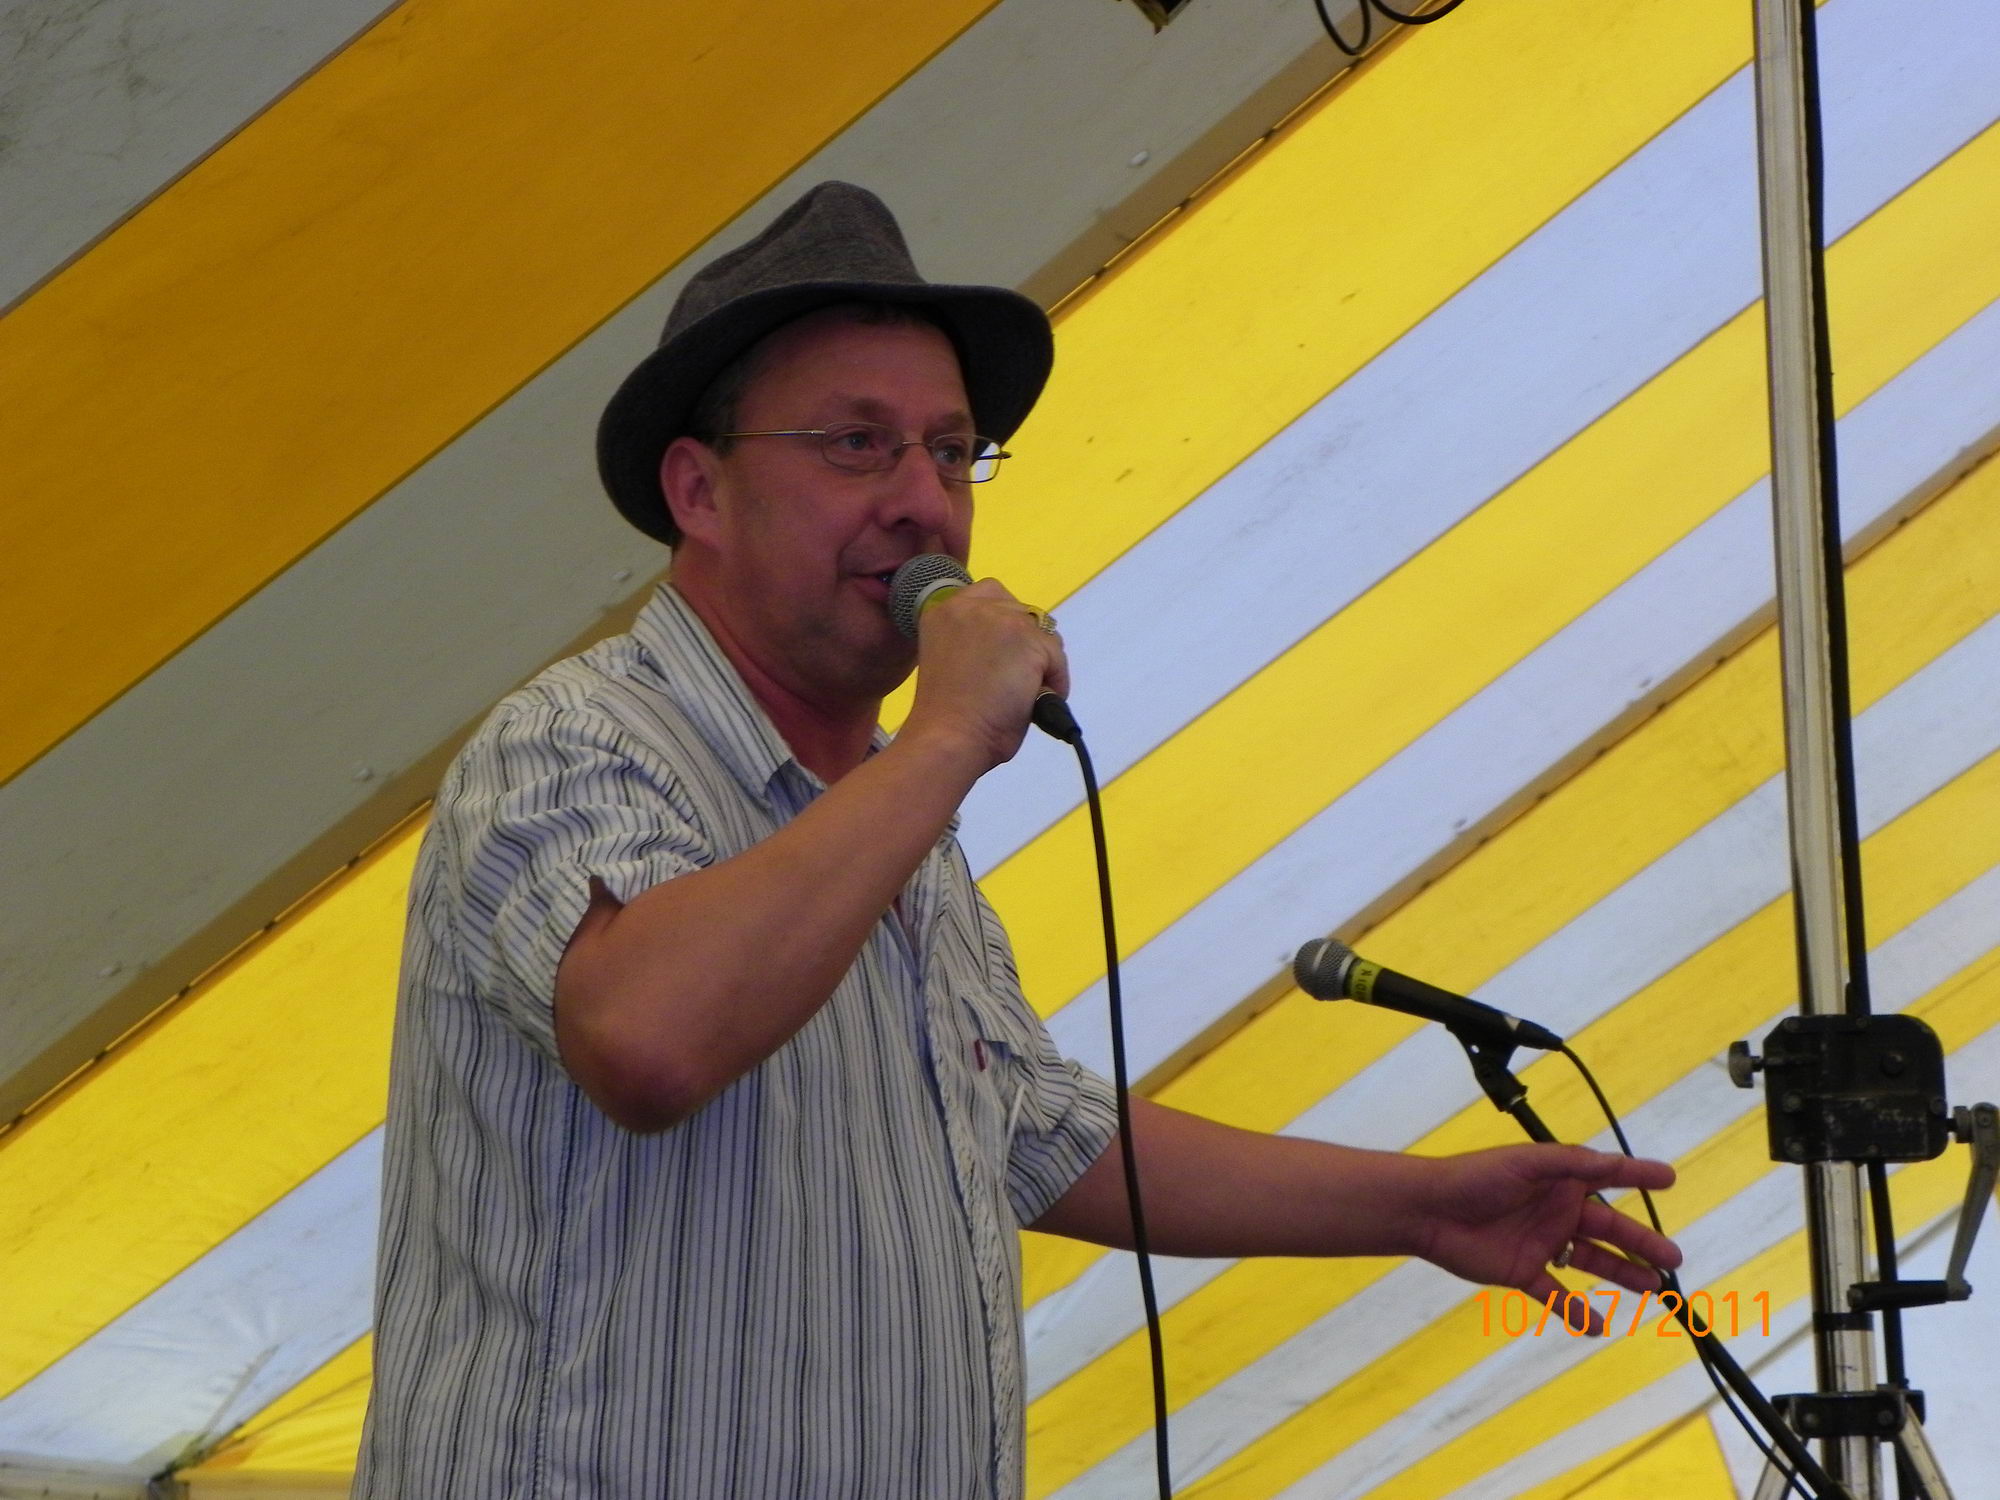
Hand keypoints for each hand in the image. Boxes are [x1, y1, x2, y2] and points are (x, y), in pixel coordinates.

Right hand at [902, 577, 1068, 770]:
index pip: (990, 594)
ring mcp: (1001, 618)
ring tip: (1022, 694)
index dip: (1004, 624)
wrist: (949, 737)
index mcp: (944, 609)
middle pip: (1022, 610)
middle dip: (1025, 643)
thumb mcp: (951, 657)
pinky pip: (1057, 658)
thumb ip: (975, 641)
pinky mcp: (1028, 639)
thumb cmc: (945, 714)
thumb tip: (1012, 647)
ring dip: (1040, 663)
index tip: (1003, 655)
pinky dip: (1055, 682)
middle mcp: (970, 604)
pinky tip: (1033, 703)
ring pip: (1043, 634)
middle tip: (1016, 678)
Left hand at [1411, 1144, 1680, 1333]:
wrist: (1429, 1211)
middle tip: (1673, 1259)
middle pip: (1609, 1229)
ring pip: (1591, 1262)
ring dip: (1621, 1275)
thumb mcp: (1527, 1162)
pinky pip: (1556, 1295)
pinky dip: (1576, 1311)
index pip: (1607, 1177)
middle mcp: (1556, 1211)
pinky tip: (1597, 1327)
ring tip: (1653, 1288)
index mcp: (1559, 1180)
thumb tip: (1615, 1163)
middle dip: (1641, 1243)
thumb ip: (1571, 1163)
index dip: (1638, 1175)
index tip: (1669, 1179)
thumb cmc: (1476, 1178)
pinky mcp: (1523, 1271)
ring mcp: (1542, 1243)